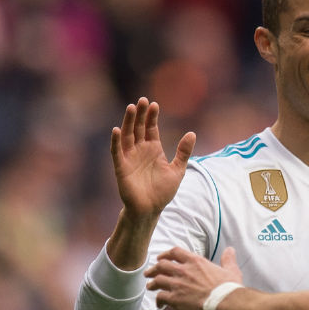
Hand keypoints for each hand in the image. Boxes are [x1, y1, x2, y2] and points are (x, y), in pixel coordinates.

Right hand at [111, 97, 195, 218]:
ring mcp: (130, 157)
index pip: (151, 128)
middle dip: (140, 114)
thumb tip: (192, 133)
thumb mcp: (178, 169)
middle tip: (141, 100)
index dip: (151, 117)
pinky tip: (117, 129)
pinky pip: (117, 152)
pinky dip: (116, 141)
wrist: (150, 209)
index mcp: (153, 149)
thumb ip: (183, 152)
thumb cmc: (163, 191)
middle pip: (138, 128)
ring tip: (130, 108)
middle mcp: (140, 150)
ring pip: (127, 135)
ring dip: (128, 122)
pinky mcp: (121, 167)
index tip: (154, 104)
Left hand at [146, 246, 242, 309]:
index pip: (175, 252)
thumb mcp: (231, 269)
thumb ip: (228, 259)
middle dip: (153, 269)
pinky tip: (159, 304)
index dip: (165, 254)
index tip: (161, 258)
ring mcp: (178, 284)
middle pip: (161, 265)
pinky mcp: (175, 299)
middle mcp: (184, 270)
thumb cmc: (228, 287)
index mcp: (196, 262)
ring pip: (157, 280)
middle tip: (150, 273)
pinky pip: (160, 297)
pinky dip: (158, 300)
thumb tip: (230, 250)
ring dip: (152, 284)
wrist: (225, 302)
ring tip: (150, 287)